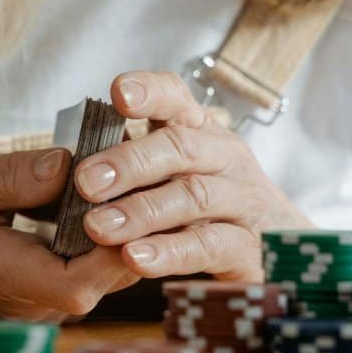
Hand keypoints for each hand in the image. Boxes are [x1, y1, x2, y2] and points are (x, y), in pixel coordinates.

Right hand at [0, 148, 138, 319]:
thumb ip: (13, 177)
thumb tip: (68, 164)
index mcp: (8, 278)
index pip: (80, 282)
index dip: (113, 242)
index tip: (119, 191)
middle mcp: (39, 302)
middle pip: (113, 273)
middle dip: (131, 220)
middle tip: (134, 163)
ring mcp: (52, 304)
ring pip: (115, 269)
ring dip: (124, 222)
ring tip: (123, 170)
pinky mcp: (58, 295)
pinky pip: (99, 266)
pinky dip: (108, 230)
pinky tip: (103, 192)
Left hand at [75, 71, 311, 279]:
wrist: (290, 253)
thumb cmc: (210, 209)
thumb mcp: (177, 174)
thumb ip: (133, 162)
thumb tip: (61, 163)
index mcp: (201, 133)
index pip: (177, 98)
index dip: (150, 92)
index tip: (118, 94)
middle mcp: (225, 159)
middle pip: (181, 148)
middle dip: (129, 162)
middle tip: (84, 181)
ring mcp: (242, 202)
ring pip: (194, 196)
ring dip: (142, 211)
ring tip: (98, 227)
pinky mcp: (249, 249)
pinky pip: (210, 246)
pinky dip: (171, 252)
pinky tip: (136, 259)